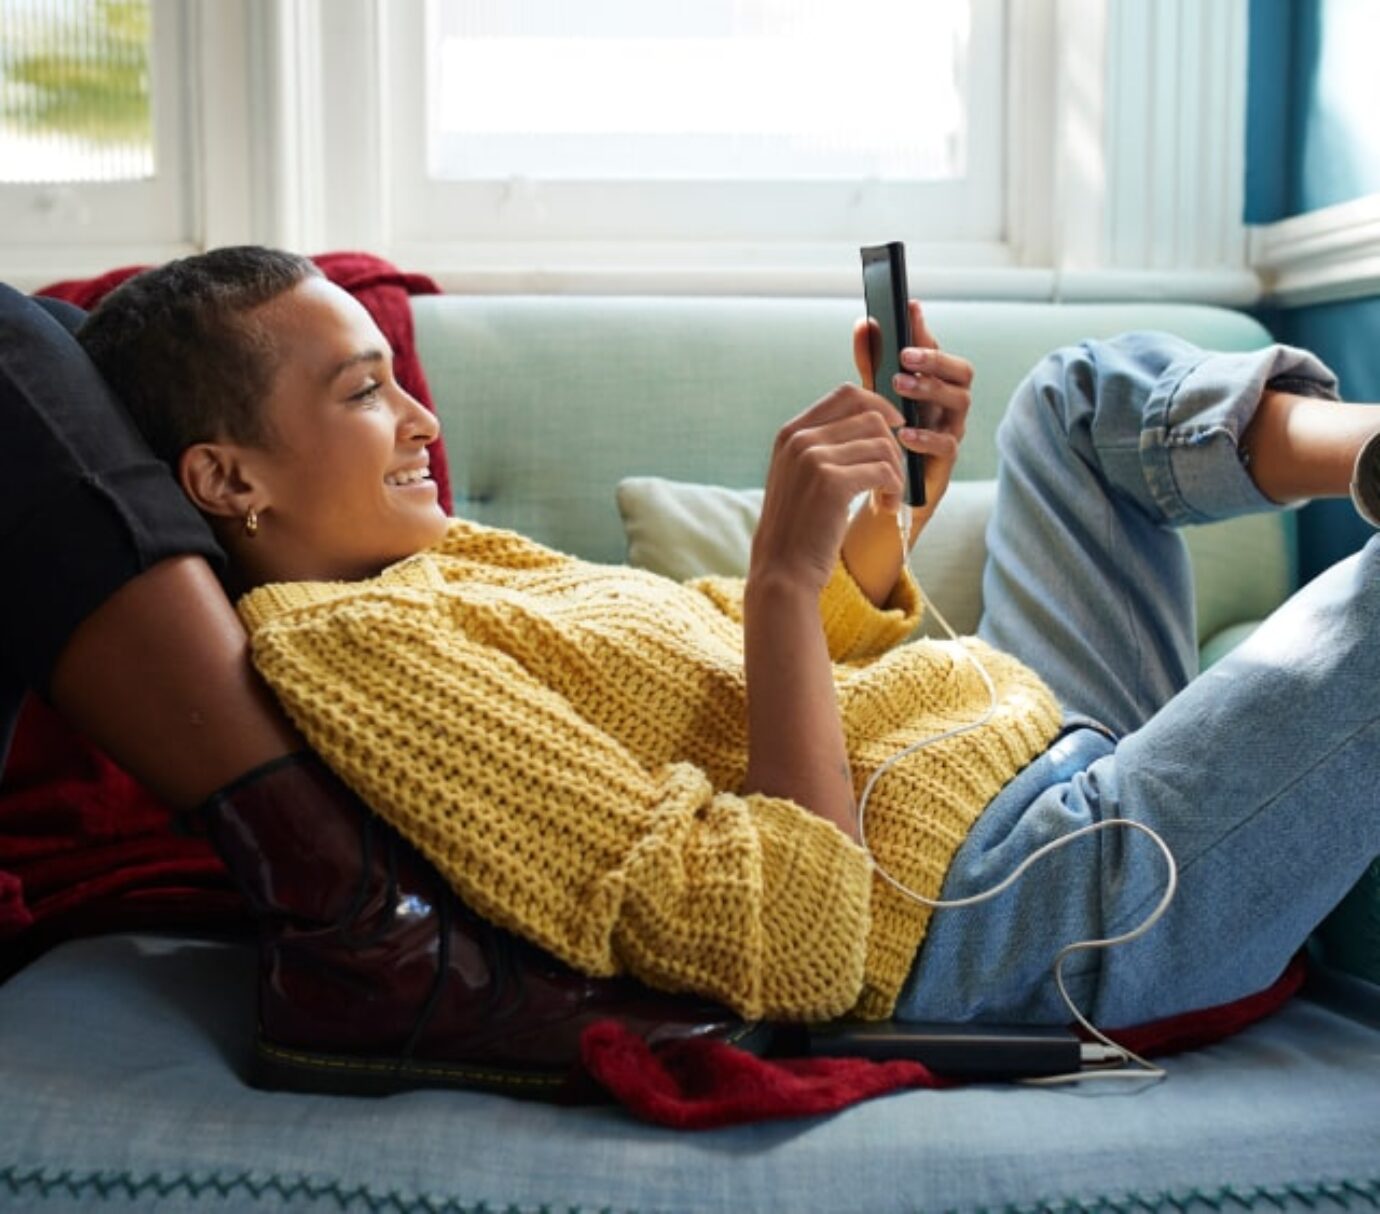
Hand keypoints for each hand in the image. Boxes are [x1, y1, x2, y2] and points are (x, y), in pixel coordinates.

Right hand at [749, 383, 906, 597]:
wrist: (783, 569)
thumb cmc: (799, 527)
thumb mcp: (800, 476)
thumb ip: (822, 446)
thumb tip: (872, 419)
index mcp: (791, 433)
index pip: (847, 394)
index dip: (879, 405)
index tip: (895, 429)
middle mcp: (800, 439)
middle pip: (871, 416)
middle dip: (893, 445)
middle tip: (894, 476)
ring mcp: (813, 458)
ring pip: (882, 443)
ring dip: (896, 471)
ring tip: (890, 497)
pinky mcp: (832, 482)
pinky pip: (884, 470)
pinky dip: (895, 489)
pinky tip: (888, 507)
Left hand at [844, 301, 973, 603]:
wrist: (879, 494)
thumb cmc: (880, 438)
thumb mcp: (870, 398)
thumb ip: (870, 363)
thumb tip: (865, 323)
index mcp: (932, 383)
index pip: (935, 349)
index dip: (925, 328)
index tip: (908, 306)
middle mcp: (947, 404)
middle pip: (962, 371)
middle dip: (936, 358)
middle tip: (905, 356)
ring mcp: (950, 430)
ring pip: (961, 400)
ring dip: (931, 389)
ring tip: (901, 386)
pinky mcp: (944, 461)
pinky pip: (947, 443)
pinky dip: (926, 435)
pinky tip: (904, 432)